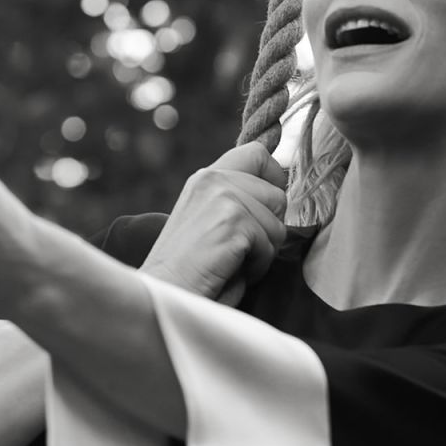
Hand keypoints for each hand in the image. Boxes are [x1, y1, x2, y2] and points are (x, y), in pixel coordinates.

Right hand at [144, 143, 288, 306]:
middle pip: (278, 195)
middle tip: (240, 248)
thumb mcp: (210, 219)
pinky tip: (229, 270)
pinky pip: (270, 246)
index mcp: (206, 176)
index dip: (273, 181)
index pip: (258, 154)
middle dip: (269, 228)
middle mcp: (214, 179)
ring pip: (278, 224)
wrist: (164, 292)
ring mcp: (224, 199)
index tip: (266, 209)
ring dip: (263, 251)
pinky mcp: (234, 223)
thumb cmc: (189, 268)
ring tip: (231, 261)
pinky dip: (256, 267)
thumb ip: (238, 198)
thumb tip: (281, 196)